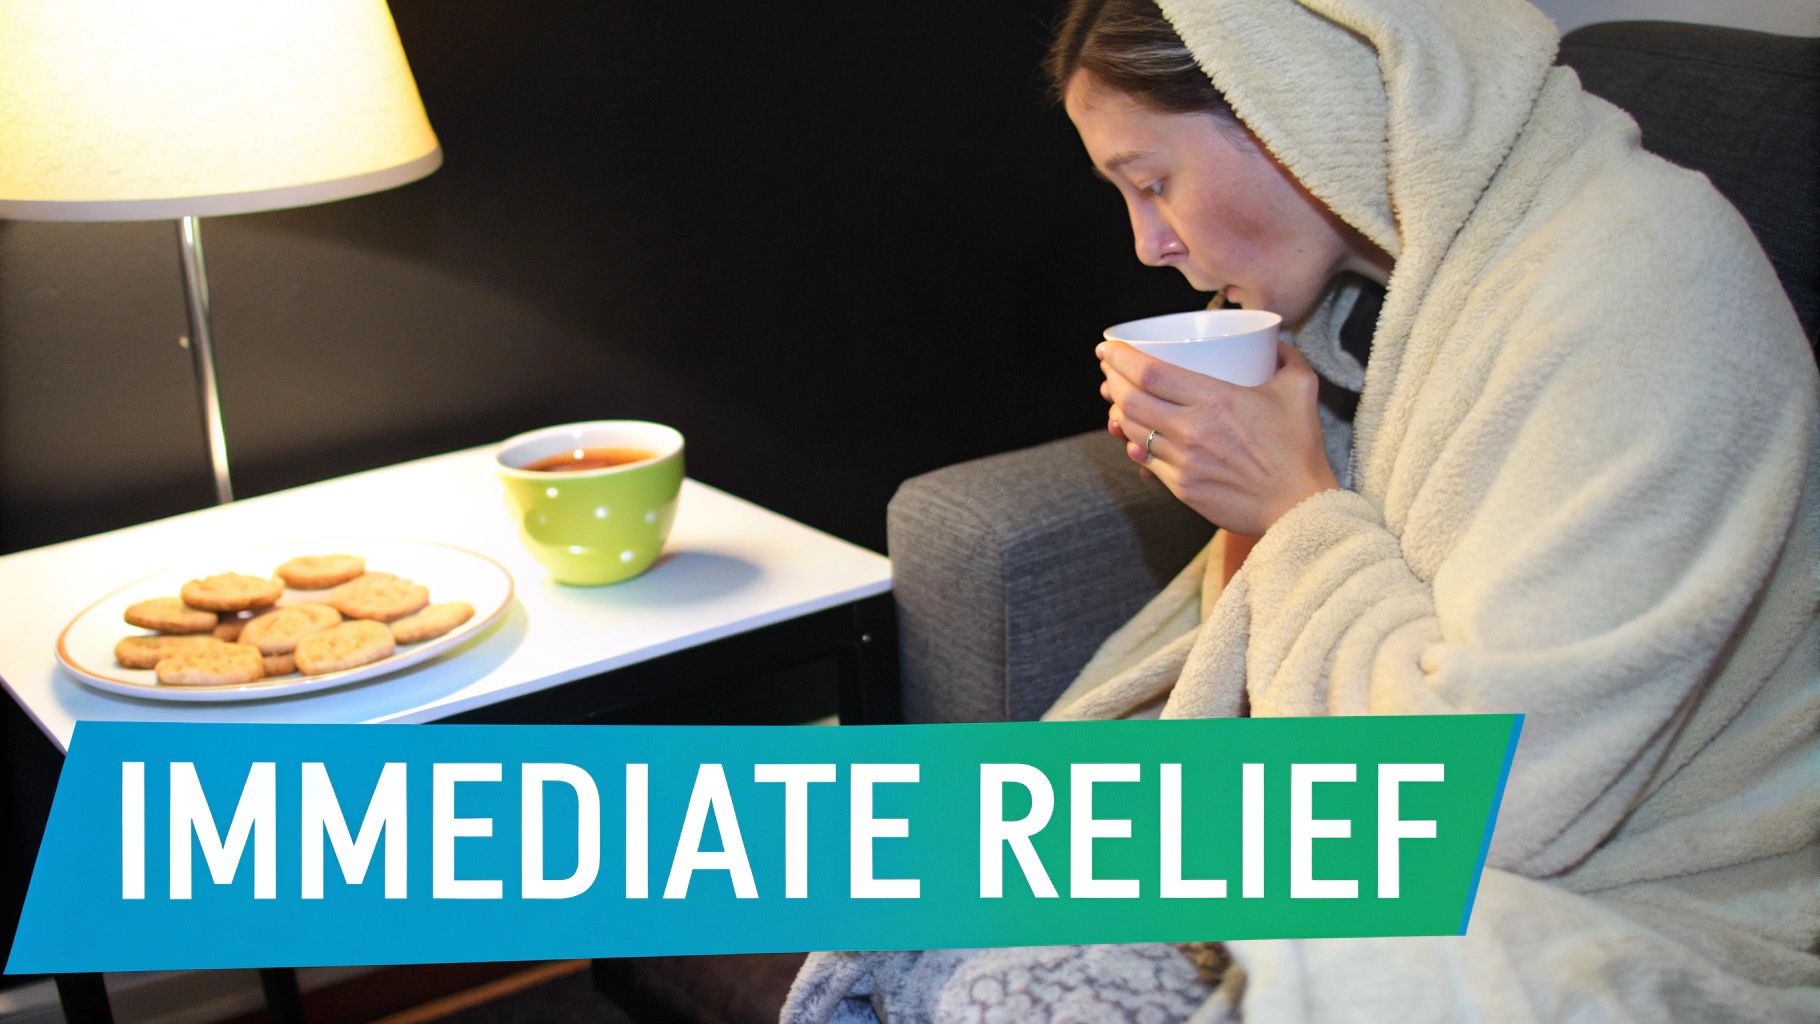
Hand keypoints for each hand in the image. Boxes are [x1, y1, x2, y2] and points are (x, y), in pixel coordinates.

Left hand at [1100, 340, 1338, 534]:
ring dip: (1117, 411)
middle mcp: (1192, 430)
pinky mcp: (1182, 488)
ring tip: (1116, 397)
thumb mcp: (1300, 389)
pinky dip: (1134, 443)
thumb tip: (1275, 344)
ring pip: (1132, 431)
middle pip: (1131, 399)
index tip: (1109, 348)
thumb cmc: (1300, 448)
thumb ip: (1287, 357)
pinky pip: (1146, 460)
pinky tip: (1133, 433)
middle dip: (1111, 379)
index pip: (1150, 373)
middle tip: (1109, 368)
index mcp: (1215, 400)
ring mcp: (1183, 462)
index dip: (1121, 358)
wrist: (1300, 508)